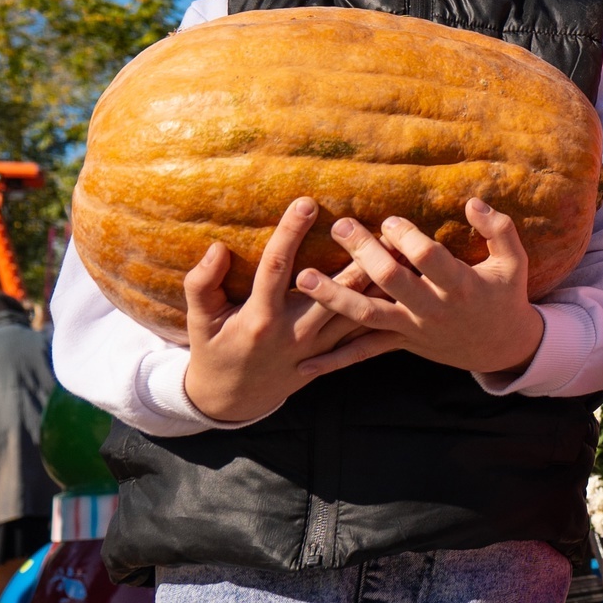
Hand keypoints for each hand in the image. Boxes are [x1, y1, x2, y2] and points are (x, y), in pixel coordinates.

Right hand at [179, 198, 379, 421]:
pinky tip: (402, 287)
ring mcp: (316, 347)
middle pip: (333, 289)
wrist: (233, 399)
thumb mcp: (200, 321)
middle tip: (373, 221)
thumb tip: (216, 248)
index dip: (291, 234)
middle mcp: (294, 333)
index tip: (306, 202)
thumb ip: (202, 284)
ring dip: (378, 281)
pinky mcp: (330, 356)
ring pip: (356, 310)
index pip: (277, 268)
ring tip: (400, 249)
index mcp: (260, 318)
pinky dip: (383, 310)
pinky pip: (362, 334)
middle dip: (354, 256)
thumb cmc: (215, 350)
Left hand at [294, 198, 546, 378]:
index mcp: (459, 284)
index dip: (406, 237)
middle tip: (340, 226)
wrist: (501, 347)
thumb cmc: (505, 295)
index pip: (427, 257)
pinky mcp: (402, 341)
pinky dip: (335, 359)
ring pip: (367, 314)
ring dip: (333, 296)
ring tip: (304, 277)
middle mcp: (432, 308)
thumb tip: (473, 202)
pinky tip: (305, 363)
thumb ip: (499, 229)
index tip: (389, 219)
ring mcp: (414, 327)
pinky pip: (365, 351)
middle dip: (363, 252)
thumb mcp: (513, 261)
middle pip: (390, 280)